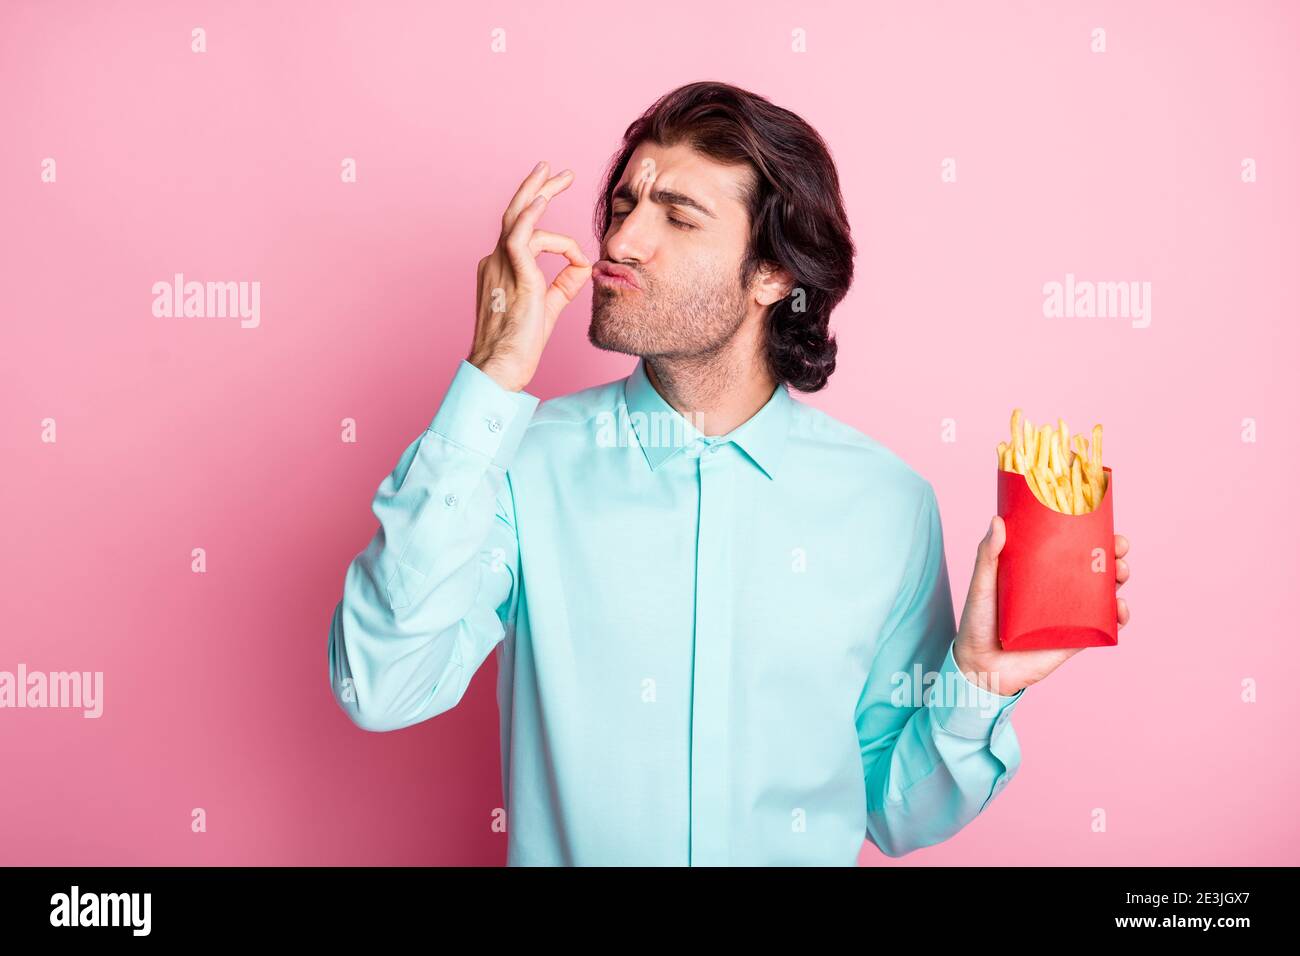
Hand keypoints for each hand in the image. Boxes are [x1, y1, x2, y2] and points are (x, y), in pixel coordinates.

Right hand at [467, 161, 591, 391]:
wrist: (500, 368)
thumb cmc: (519, 345)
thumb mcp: (548, 307)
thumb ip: (565, 283)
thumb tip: (585, 263)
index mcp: (500, 268)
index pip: (520, 232)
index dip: (542, 218)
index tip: (573, 240)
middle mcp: (495, 262)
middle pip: (515, 213)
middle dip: (535, 187)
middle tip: (553, 169)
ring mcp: (500, 267)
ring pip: (518, 218)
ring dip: (539, 192)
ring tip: (558, 175)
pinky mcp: (514, 277)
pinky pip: (520, 237)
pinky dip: (533, 217)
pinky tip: (544, 199)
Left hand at [953, 516, 1130, 695]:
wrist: (981, 667)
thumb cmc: (977, 623)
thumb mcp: (981, 585)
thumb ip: (987, 555)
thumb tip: (997, 521)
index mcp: (1039, 572)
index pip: (1070, 548)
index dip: (1091, 534)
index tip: (1102, 522)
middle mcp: (1058, 591)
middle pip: (1094, 567)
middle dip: (1114, 554)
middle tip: (1119, 548)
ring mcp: (1069, 614)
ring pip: (1105, 593)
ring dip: (1120, 579)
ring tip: (1121, 573)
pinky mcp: (1076, 638)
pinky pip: (1105, 626)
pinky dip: (1120, 616)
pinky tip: (1121, 609)